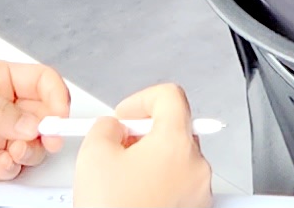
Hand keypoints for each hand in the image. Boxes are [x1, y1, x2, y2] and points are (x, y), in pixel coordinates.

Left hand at [0, 58, 74, 186]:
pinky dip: (14, 167)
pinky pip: (13, 166)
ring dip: (33, 150)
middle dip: (50, 128)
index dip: (56, 96)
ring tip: (16, 151)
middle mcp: (0, 107)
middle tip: (47, 139)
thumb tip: (31, 123)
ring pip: (33, 144)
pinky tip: (3, 163)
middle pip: (43, 116)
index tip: (58, 115)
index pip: (41, 81)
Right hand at [73, 85, 213, 207]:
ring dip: (152, 161)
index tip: (126, 115)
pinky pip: (181, 184)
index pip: (170, 96)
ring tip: (124, 179)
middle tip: (120, 148)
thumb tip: (112, 127)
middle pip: (176, 128)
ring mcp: (200, 190)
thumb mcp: (93, 154)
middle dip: (145, 134)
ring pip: (178, 158)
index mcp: (175, 142)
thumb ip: (105, 126)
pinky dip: (161, 184)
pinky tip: (136, 196)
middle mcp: (196, 164)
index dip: (143, 100)